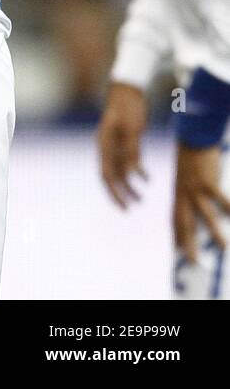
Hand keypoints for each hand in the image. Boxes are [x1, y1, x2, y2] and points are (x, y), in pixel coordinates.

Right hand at [98, 82, 147, 207]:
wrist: (127, 90)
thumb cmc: (128, 106)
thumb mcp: (132, 128)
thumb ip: (131, 150)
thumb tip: (133, 174)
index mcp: (104, 144)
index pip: (107, 175)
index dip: (115, 193)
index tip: (125, 206)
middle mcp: (105, 147)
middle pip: (109, 177)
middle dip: (119, 194)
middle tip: (131, 208)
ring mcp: (113, 145)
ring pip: (118, 171)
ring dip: (128, 186)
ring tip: (141, 199)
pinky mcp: (122, 142)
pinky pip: (126, 162)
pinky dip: (135, 173)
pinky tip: (146, 179)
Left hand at [173, 141, 229, 260]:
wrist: (191, 138)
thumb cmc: (190, 157)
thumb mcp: (184, 177)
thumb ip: (188, 192)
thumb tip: (196, 204)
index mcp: (178, 193)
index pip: (175, 219)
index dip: (176, 235)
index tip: (178, 251)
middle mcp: (184, 193)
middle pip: (185, 223)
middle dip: (188, 243)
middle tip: (193, 261)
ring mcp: (196, 188)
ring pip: (205, 215)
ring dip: (214, 233)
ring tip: (223, 248)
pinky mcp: (208, 181)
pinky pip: (220, 199)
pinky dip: (228, 208)